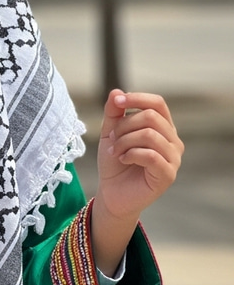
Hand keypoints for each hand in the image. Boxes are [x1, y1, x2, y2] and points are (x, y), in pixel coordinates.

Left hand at [96, 89, 183, 220]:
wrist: (112, 193)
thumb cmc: (115, 162)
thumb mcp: (110, 133)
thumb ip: (113, 113)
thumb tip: (116, 92)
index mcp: (162, 127)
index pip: (157, 103)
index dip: (137, 98)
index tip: (117, 102)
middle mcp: (173, 141)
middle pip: (150, 117)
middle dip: (124, 126)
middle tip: (112, 140)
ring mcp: (173, 158)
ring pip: (149, 135)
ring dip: (124, 141)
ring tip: (115, 152)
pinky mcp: (168, 174)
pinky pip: (151, 155)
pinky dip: (131, 154)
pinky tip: (123, 159)